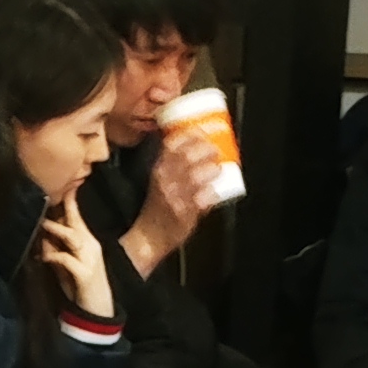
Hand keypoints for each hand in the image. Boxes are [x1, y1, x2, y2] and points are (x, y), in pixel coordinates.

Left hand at [36, 194, 113, 318]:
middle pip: (76, 221)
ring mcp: (89, 259)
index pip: (76, 216)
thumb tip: (41, 233)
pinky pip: (67, 260)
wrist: (96, 311)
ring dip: (55, 230)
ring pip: (73, 237)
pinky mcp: (84, 274)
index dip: (68, 200)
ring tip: (41, 225)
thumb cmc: (79, 286)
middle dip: (63, 206)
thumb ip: (55, 247)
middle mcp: (91, 246)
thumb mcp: (65, 263)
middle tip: (46, 194)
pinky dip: (54, 256)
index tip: (59, 184)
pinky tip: (43, 256)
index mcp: (87, 241)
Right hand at [124, 130, 219, 267]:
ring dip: (212, 169)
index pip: (173, 144)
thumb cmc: (157, 208)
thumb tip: (197, 148)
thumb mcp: (160, 180)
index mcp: (159, 169)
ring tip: (218, 168)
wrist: (150, 237)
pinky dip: (213, 192)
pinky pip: (205, 197)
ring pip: (198, 174)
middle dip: (206, 148)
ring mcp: (176, 196)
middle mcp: (166, 180)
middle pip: (188, 155)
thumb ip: (174, 165)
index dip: (190, 134)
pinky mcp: (186, 213)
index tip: (202, 131)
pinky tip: (216, 191)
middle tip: (216, 149)